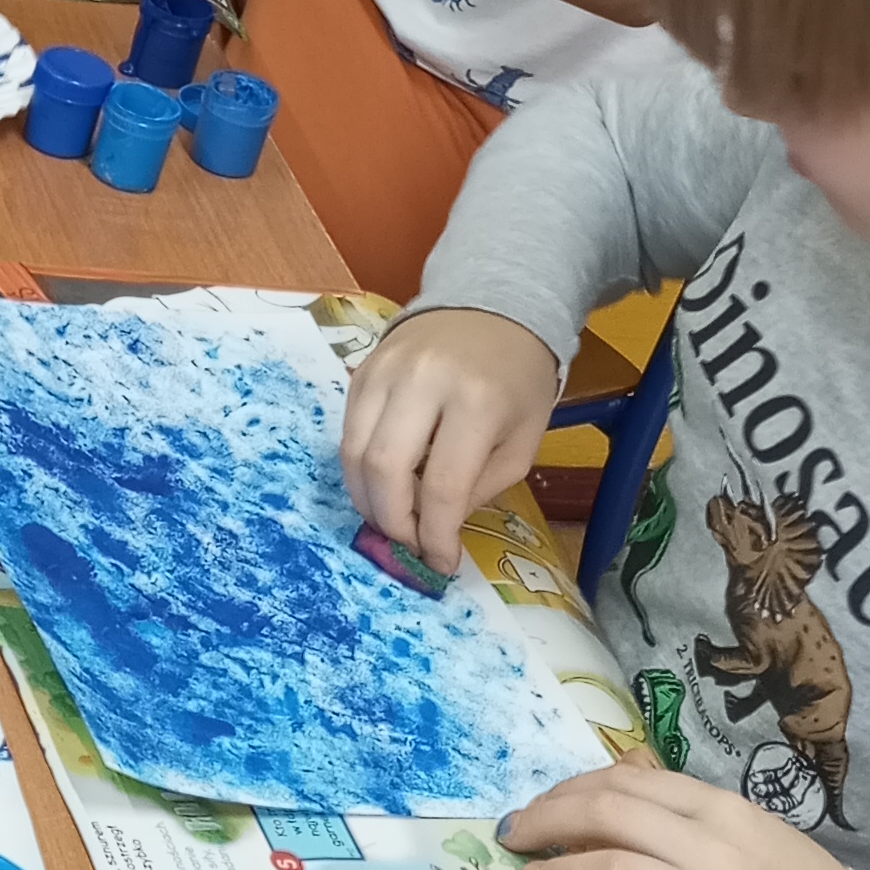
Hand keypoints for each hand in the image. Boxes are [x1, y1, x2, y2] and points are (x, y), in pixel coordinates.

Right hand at [339, 307, 561, 572]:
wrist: (492, 307)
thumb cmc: (517, 381)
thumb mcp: (522, 441)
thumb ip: (480, 487)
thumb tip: (435, 527)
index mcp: (478, 402)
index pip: (442, 486)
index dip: (436, 536)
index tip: (441, 562)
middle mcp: (425, 381)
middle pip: (385, 469)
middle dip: (393, 522)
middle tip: (409, 543)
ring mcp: (386, 370)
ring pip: (354, 451)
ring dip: (367, 499)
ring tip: (391, 519)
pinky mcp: (363, 368)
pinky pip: (347, 430)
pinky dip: (358, 469)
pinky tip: (380, 484)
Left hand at [498, 765, 850, 869]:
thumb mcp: (760, 837)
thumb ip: (696, 816)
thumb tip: (630, 782)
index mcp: (723, 812)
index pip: (628, 782)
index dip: (570, 790)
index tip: (540, 807)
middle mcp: (712, 849)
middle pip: (607, 814)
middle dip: (547, 821)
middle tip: (514, 837)